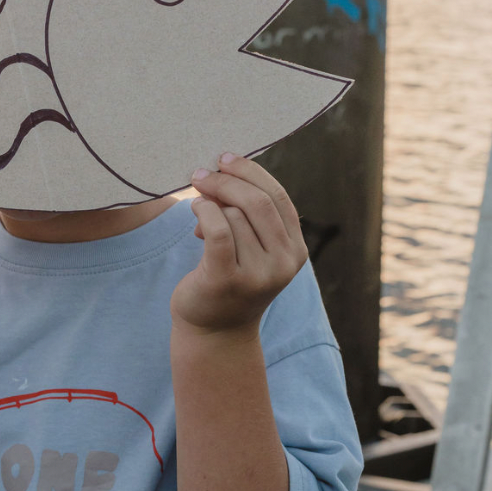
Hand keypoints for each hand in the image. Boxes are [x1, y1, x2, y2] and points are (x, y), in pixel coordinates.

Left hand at [170, 153, 306, 336]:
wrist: (214, 332)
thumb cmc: (229, 280)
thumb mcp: (251, 248)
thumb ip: (249, 215)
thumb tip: (224, 170)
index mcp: (296, 251)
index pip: (278, 198)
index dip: (251, 172)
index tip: (225, 158)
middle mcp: (284, 264)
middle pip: (258, 202)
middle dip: (226, 181)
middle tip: (200, 174)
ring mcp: (258, 275)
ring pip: (234, 216)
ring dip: (210, 205)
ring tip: (199, 215)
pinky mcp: (228, 280)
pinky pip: (218, 231)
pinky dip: (204, 213)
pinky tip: (195, 212)